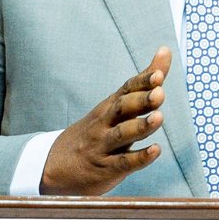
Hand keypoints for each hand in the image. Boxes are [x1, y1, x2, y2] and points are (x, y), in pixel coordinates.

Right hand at [41, 47, 170, 194]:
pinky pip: (123, 163)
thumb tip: (166, 50)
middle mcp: (105, 124)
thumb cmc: (95, 131)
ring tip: (159, 118)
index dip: (142, 82)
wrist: (53, 165)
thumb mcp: (115, 105)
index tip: (159, 74)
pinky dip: (140, 157)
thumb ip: (143, 82)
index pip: (126, 90)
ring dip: (140, 126)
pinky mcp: (106, 169)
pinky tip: (155, 151)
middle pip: (122, 108)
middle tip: (159, 92)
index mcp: (109, 107)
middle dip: (141, 100)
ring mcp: (104, 146)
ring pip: (122, 135)